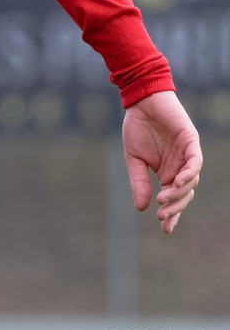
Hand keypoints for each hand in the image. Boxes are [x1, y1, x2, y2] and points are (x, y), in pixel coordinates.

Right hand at [122, 90, 201, 234]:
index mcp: (167, 172)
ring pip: (191, 181)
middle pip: (185, 194)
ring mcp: (187, 154)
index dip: (172, 214)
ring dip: (179, 193)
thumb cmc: (137, 126)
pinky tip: (177, 182)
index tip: (165, 229)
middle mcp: (180, 166)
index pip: (174, 198)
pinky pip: (195, 162)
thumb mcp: (133, 158)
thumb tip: (141, 208)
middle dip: (175, 208)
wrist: (140, 100)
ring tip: (164, 199)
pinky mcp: (191, 141)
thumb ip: (139, 181)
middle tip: (162, 216)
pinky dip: (189, 174)